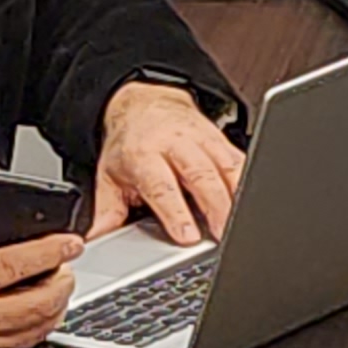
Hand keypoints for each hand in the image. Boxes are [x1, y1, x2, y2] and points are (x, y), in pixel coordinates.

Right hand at [0, 209, 81, 347]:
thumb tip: (13, 206)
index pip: (14, 265)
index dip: (50, 252)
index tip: (72, 243)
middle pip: (35, 304)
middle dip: (62, 283)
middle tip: (67, 268)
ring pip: (34, 330)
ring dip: (56, 307)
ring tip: (58, 288)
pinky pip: (22, 347)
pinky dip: (38, 329)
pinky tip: (40, 313)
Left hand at [91, 80, 242, 245]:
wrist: (144, 103)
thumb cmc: (129, 144)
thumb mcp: (108, 177)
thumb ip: (105, 213)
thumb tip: (93, 243)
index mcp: (143, 155)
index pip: (161, 186)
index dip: (176, 212)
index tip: (187, 235)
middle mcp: (175, 144)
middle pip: (200, 174)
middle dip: (215, 205)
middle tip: (223, 233)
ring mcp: (201, 139)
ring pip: (225, 165)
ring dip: (237, 194)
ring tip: (243, 222)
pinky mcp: (220, 138)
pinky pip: (239, 158)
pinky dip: (248, 179)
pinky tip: (254, 199)